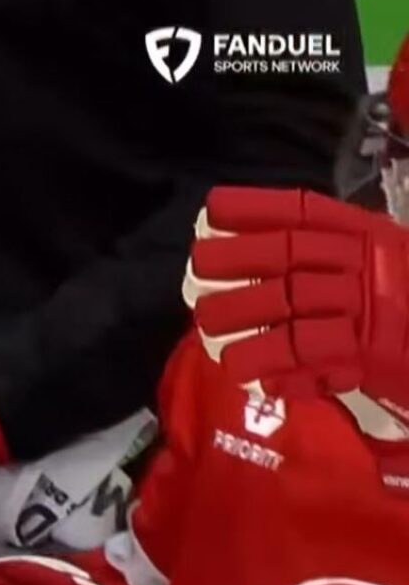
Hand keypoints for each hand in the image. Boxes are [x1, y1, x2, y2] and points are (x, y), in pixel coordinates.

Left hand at [189, 185, 408, 420]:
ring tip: (206, 326)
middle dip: (236, 259)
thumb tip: (263, 256)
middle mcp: (369, 263)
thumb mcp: (388, 261)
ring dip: (243, 316)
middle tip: (196, 269)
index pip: (306, 213)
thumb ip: (336, 255)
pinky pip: (311, 356)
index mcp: (371, 236)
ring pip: (291, 305)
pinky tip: (252, 375)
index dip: (255, 209)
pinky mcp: (373, 355)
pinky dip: (276, 364)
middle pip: (289, 254)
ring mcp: (370, 308)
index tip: (211, 211)